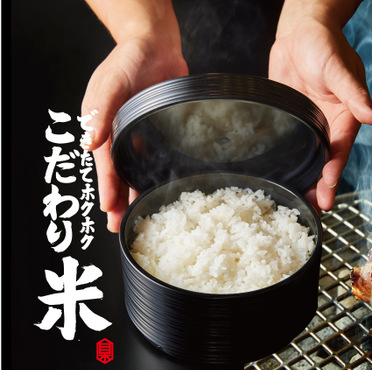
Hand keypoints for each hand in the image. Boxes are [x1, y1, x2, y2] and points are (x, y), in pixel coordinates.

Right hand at [81, 37, 187, 231]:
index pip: (104, 164)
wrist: (155, 45)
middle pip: (119, 172)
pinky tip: (163, 187)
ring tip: (142, 214)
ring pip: (138, 169)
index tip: (110, 209)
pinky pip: (157, 157)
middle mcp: (119, 133)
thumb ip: (101, 111)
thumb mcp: (111, 83)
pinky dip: (157, 172)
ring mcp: (140, 132)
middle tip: (122, 225)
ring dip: (139, 191)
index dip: (108, 187)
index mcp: (103, 125)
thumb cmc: (128, 59)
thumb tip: (90, 142)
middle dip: (120, 199)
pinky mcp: (159, 129)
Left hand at [269, 3, 371, 211]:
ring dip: (304, 181)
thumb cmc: (325, 45)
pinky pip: (288, 145)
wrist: (299, 30)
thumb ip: (356, 96)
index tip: (328, 192)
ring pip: (307, 159)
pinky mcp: (290, 120)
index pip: (340, 151)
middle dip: (321, 188)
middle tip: (313, 211)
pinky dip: (286, 163)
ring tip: (295, 204)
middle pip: (325, 163)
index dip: (334, 173)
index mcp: (346, 117)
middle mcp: (328, 125)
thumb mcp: (340, 71)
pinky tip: (276, 178)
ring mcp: (308, 125)